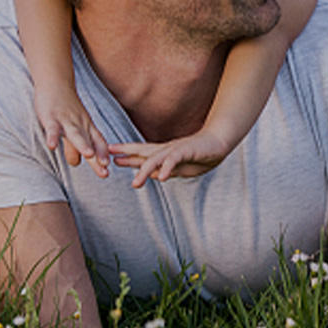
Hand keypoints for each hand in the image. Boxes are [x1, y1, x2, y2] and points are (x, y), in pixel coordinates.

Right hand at [35, 93, 109, 177]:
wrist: (56, 82)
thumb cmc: (66, 106)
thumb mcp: (74, 126)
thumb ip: (74, 145)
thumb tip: (76, 163)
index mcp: (87, 126)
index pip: (98, 143)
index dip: (102, 155)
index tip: (107, 170)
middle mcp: (80, 124)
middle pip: (90, 142)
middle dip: (97, 157)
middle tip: (105, 171)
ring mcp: (66, 120)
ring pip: (75, 134)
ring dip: (82, 144)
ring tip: (88, 155)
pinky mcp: (51, 116)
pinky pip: (52, 128)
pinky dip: (52, 136)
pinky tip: (51, 146)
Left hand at [111, 130, 232, 186]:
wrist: (217, 143)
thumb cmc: (199, 155)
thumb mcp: (179, 167)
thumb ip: (166, 170)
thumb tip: (154, 176)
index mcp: (163, 153)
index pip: (141, 152)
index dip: (126, 154)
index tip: (110, 155)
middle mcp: (165, 149)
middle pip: (142, 151)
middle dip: (126, 154)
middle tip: (109, 157)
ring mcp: (174, 150)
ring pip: (155, 159)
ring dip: (144, 170)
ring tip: (135, 183)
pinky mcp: (185, 151)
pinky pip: (174, 160)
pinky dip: (167, 168)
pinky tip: (161, 177)